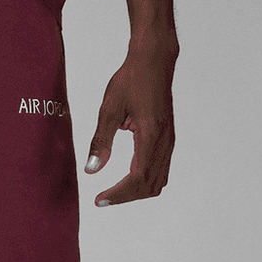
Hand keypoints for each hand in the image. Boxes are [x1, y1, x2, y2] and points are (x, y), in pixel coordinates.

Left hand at [84, 46, 174, 205]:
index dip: (118, 194)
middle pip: (150, 186)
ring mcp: (169, 142)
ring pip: (158, 181)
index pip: (137, 179)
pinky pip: (161, 170)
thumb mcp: (109, 109)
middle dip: (126, 197)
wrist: (154, 62)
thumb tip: (92, 169)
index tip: (99, 200)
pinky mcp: (168, 139)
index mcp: (150, 136)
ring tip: (113, 192)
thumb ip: (101, 140)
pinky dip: (144, 181)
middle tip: (102, 199)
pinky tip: (127, 178)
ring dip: (136, 191)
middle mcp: (164, 143)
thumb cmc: (131, 80)